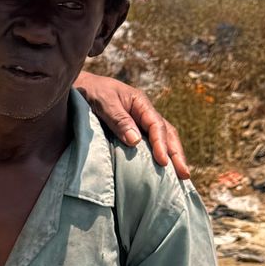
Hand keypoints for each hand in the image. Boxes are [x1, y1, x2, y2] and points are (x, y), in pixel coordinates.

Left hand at [76, 74, 190, 179]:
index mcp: (140, 103)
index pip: (157, 125)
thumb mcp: (103, 102)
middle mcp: (145, 114)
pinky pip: (150, 145)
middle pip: (167, 134)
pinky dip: (158, 156)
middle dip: (177, 154)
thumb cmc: (91, 92)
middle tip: (185, 175)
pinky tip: (161, 171)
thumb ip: (118, 120)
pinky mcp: (133, 132)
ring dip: (172, 156)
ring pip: (163, 139)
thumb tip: (135, 141)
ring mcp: (140, 123)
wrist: (79, 88)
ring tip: (181, 177)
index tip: (163, 162)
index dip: (161, 144)